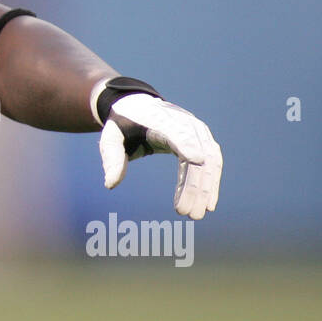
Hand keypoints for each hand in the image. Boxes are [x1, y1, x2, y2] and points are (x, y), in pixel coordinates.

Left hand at [98, 93, 221, 218]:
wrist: (137, 106)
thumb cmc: (123, 124)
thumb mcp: (110, 138)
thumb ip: (112, 158)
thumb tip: (111, 184)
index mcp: (160, 118)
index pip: (176, 131)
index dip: (187, 144)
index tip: (195, 160)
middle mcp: (184, 122)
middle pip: (197, 153)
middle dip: (195, 185)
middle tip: (188, 214)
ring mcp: (196, 130)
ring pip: (210, 160)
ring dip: (206, 188)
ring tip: (196, 214)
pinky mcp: (201, 140)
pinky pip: (211, 163)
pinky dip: (210, 183)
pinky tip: (207, 203)